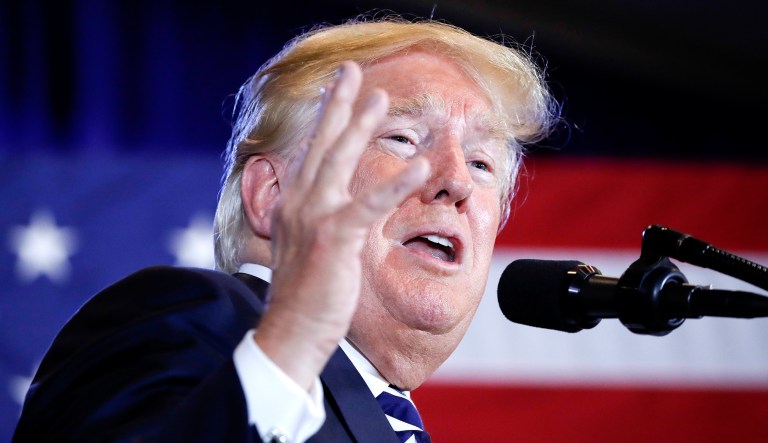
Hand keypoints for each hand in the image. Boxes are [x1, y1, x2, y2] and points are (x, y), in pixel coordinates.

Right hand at [254, 61, 429, 388]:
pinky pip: (369, 204)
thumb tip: (334, 213)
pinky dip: (395, 184)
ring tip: (382, 98)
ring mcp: (314, 217)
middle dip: (339, 105)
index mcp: (293, 206)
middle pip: (322, 144)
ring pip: (339, 160)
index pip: (311, 155)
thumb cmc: (304, 296)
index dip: (325, 121)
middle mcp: (298, 203)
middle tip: (353, 73)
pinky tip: (418, 166)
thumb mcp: (306, 251)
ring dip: (361, 125)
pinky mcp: (334, 237)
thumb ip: (317, 224)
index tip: (337, 94)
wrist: (291, 333)